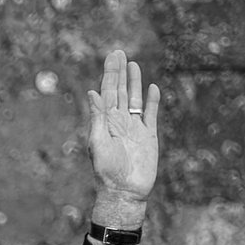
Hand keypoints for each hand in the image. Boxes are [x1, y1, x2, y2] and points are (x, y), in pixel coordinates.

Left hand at [84, 49, 159, 208]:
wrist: (125, 191)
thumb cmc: (107, 171)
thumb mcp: (98, 142)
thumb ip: (97, 117)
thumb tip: (92, 92)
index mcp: (105, 122)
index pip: (107, 92)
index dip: (110, 74)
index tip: (111, 57)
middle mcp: (119, 121)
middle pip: (120, 90)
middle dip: (119, 72)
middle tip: (119, 52)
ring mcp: (134, 128)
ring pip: (134, 99)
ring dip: (134, 82)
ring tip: (133, 64)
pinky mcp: (149, 136)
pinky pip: (151, 114)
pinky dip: (152, 101)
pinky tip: (152, 87)